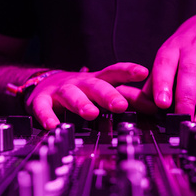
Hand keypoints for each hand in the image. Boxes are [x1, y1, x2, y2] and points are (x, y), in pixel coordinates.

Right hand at [27, 63, 151, 129]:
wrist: (43, 85)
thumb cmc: (81, 90)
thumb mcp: (104, 91)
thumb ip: (129, 97)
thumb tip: (155, 105)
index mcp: (97, 80)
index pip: (115, 72)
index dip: (129, 71)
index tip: (143, 72)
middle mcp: (80, 83)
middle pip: (95, 85)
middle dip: (108, 94)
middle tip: (120, 105)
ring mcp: (60, 91)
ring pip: (71, 95)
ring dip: (81, 103)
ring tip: (90, 113)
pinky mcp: (41, 101)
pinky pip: (43, 107)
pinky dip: (47, 116)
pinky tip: (53, 125)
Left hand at [143, 10, 195, 126]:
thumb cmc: (190, 45)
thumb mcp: (170, 56)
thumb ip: (157, 80)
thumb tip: (144, 104)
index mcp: (172, 49)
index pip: (164, 65)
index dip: (163, 84)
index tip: (162, 104)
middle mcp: (192, 47)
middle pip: (188, 72)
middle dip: (186, 98)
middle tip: (184, 118)